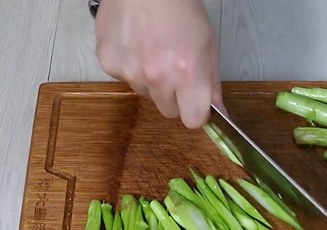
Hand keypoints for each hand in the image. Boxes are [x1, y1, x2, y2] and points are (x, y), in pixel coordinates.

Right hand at [94, 0, 222, 127]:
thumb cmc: (180, 7)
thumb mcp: (207, 45)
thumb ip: (211, 83)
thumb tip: (218, 112)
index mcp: (187, 73)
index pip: (193, 121)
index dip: (195, 113)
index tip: (196, 104)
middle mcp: (157, 76)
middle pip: (168, 111)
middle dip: (174, 97)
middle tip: (174, 70)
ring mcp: (130, 71)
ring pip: (145, 94)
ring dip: (150, 81)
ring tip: (153, 50)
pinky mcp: (109, 63)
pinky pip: (123, 78)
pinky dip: (130, 67)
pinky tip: (135, 44)